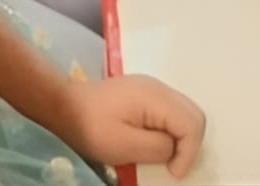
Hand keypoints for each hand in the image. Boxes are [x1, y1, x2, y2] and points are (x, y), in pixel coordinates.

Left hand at [62, 75, 205, 178]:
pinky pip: (169, 111)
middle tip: (173, 165)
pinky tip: (157, 143)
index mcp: (154, 96)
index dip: (189, 152)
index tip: (173, 173)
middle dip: (190, 143)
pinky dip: (171, 129)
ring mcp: (150, 88)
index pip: (192, 124)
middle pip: (193, 114)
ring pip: (183, 112)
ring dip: (181, 136)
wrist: (65, 107)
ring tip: (166, 157)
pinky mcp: (143, 94)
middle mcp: (157, 87)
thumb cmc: (92, 127)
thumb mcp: (126, 145)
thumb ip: (159, 147)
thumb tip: (176, 149)